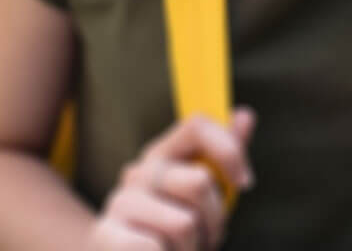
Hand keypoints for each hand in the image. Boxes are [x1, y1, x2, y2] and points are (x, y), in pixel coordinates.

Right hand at [87, 108, 255, 250]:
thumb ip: (223, 157)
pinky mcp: (106, 235)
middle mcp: (138, 172)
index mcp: (162, 155)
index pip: (196, 126)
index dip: (229, 150)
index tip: (245, 183)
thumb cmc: (176, 234)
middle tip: (205, 237)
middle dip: (215, 220)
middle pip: (199, 181)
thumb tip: (245, 114)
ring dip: (193, 248)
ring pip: (184, 223)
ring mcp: (120, 202)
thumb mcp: (205, 198)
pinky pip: (156, 248)